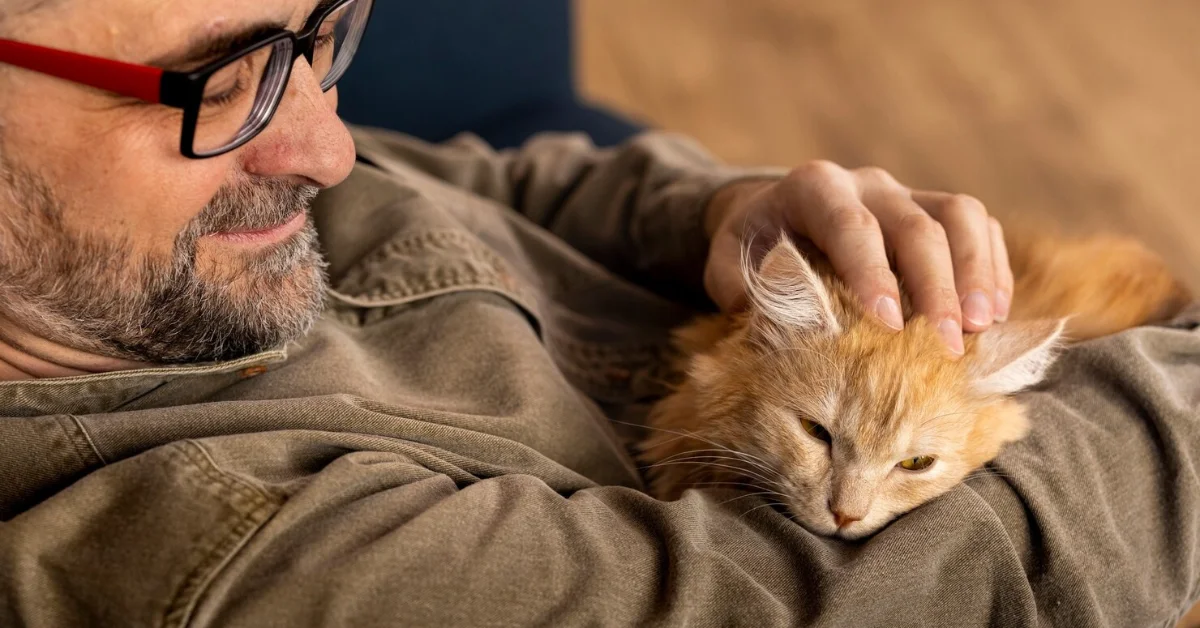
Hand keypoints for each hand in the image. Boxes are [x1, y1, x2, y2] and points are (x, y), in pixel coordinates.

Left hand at [703, 161, 1013, 354]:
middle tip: (947, 343)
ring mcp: (907, 194)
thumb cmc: (753, 250)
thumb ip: (738, 288)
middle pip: (916, 224)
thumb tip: (775, 323)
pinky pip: (979, 228)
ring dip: (976, 273)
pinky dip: (991, 269)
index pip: (850, 226)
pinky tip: (992, 317)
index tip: (888, 322)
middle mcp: (867, 184)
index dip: (871, 271)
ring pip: (960, 216)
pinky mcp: (936, 211)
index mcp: (813, 189)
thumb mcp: (727, 264)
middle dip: (935, 286)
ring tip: (981, 327)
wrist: (775, 218)